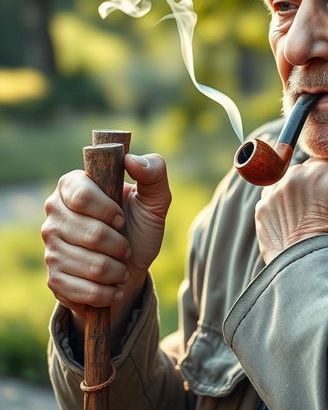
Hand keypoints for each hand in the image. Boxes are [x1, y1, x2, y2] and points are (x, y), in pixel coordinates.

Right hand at [41, 153, 170, 326]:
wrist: (131, 267)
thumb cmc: (140, 225)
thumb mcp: (155, 198)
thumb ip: (153, 171)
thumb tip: (130, 158)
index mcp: (74, 185)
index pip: (81, 194)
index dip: (108, 210)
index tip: (123, 218)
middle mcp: (54, 213)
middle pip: (89, 232)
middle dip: (120, 244)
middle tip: (127, 246)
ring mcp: (50, 247)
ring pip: (88, 264)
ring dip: (117, 270)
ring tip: (122, 266)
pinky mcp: (53, 278)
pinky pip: (80, 289)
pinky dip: (106, 292)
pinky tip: (114, 287)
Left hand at [255, 127, 327, 263]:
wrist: (314, 265)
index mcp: (317, 165)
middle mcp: (289, 174)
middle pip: (312, 173)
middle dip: (323, 186)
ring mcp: (271, 192)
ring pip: (293, 185)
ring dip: (303, 196)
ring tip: (316, 218)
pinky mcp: (261, 211)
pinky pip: (275, 201)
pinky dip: (286, 209)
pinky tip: (299, 223)